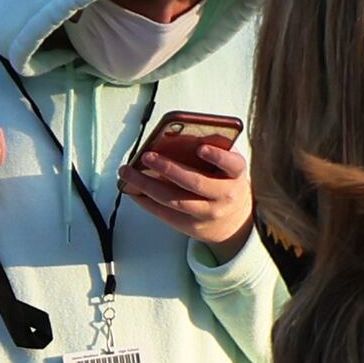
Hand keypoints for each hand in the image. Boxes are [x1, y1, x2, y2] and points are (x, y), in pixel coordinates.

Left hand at [125, 122, 250, 249]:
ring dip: (147, 185)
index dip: (217, 156)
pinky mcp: (192, 227)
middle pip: (194, 182)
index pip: (232, 164)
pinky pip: (165, 213)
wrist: (234, 221)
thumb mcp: (227, 166)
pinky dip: (146, 200)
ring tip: (128, 172)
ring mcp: (208, 213)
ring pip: (174, 200)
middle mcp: (225, 195)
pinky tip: (132, 189)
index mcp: (236, 175)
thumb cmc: (225, 183)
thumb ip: (213, 150)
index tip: (201, 148)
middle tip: (146, 156)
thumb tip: (176, 135)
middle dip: (168, 168)